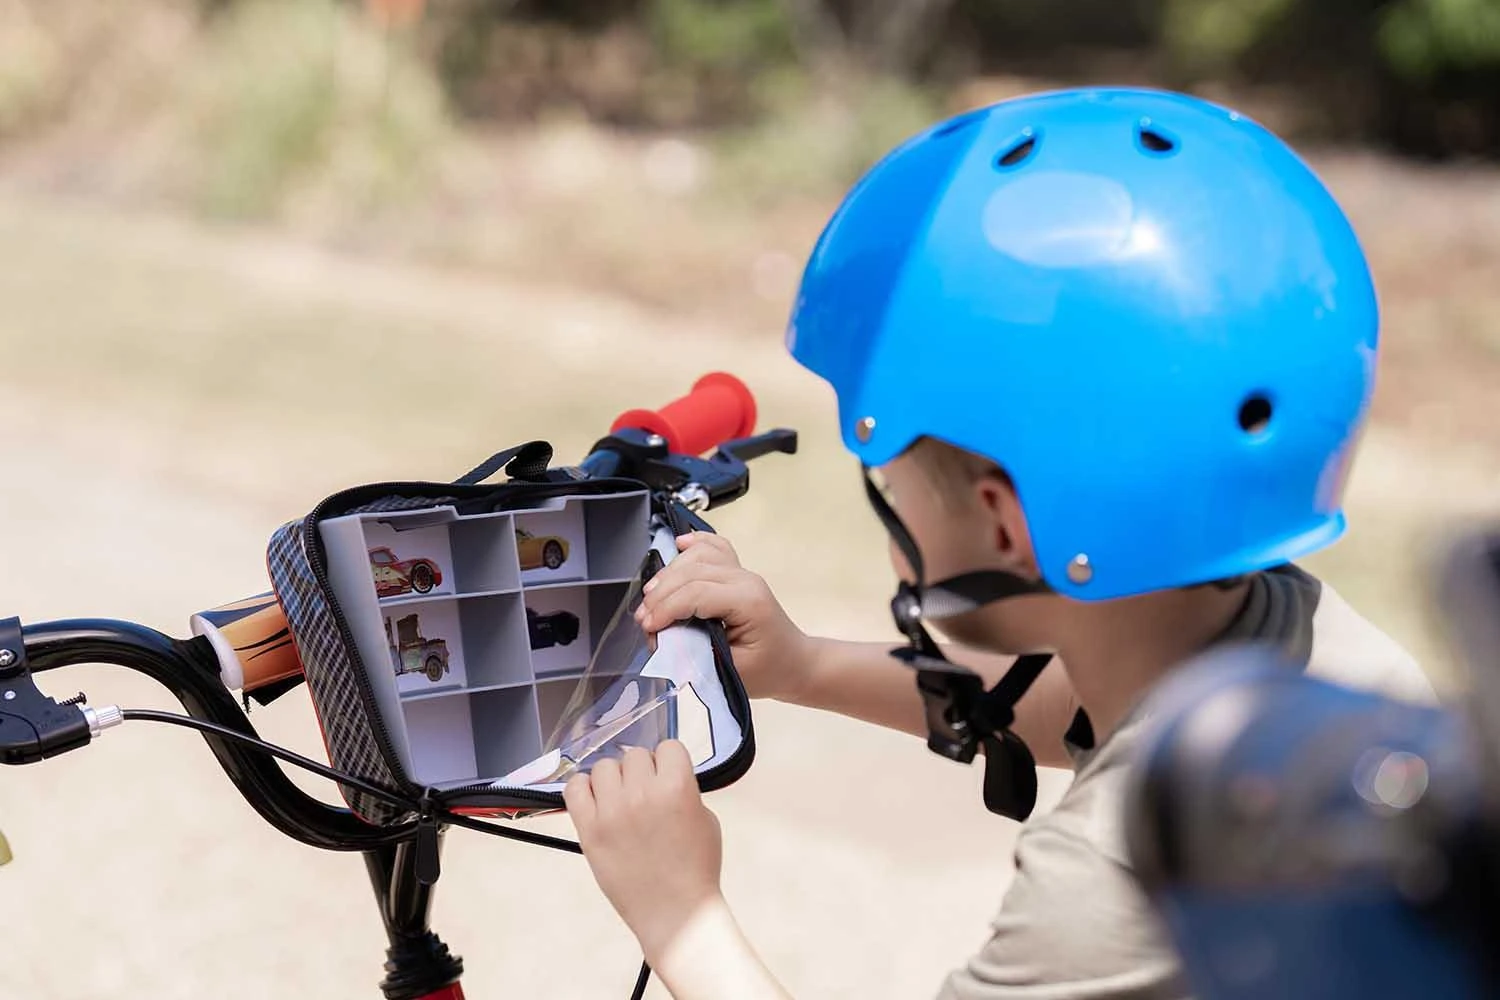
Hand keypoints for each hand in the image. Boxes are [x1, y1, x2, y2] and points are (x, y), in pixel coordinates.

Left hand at [564, 742, 724, 964]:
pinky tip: (596, 802)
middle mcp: (643, 794)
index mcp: (677, 787)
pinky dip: (583, 789)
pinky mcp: (589, 830)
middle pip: (634, 755)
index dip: (669, 762)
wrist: (675, 912)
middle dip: (642, 772)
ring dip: (614, 780)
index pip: (668, 747)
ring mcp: (612, 811)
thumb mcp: (705, 818)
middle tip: (645, 795)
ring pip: (604, 767)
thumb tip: (660, 774)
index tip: (667, 777)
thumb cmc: (696, 868)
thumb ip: (683, 789)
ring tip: (621, 802)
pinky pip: (575, 789)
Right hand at [636, 533, 814, 702]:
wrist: (794, 663)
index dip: (666, 609)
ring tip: (651, 598)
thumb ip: (696, 653)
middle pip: (692, 572)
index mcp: (748, 601)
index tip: (648, 628)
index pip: (696, 593)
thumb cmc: (768, 671)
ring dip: (669, 573)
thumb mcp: (731, 672)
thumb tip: (664, 639)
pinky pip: (714, 547)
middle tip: (644, 620)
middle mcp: (745, 579)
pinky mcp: (737, 573)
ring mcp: (742, 572)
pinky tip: (678, 545)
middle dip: (661, 594)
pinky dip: (694, 544)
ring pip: (698, 556)